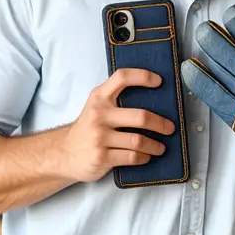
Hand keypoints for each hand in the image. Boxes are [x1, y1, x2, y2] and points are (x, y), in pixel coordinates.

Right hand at [59, 68, 176, 182]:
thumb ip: (115, 100)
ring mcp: (99, 136)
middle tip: (170, 128)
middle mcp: (99, 114)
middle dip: (160, 124)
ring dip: (155, 145)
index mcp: (99, 97)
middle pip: (140, 117)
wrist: (64, 153)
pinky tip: (146, 156)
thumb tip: (154, 101)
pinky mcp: (102, 156)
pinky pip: (132, 157)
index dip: (143, 76)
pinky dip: (144, 157)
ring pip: (138, 141)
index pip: (122, 77)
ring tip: (161, 147)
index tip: (159, 82)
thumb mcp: (96, 107)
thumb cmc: (88, 129)